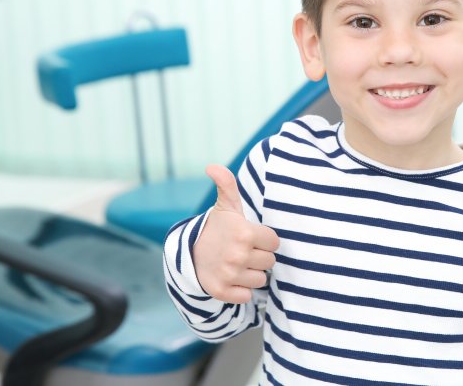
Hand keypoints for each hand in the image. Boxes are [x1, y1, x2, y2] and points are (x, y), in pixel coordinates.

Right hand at [193, 164, 279, 303]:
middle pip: (269, 262)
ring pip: (260, 279)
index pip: (274, 242)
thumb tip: (211, 166)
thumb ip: (227, 184)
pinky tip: (230, 278)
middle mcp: (238, 255)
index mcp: (245, 233)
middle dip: (258, 256)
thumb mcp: (225, 206)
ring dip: (251, 273)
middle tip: (242, 250)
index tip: (250, 237)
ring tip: (236, 263)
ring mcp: (230, 275)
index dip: (264, 240)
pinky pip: (247, 295)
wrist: (188, 254)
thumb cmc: (216, 228)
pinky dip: (241, 290)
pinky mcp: (223, 292)